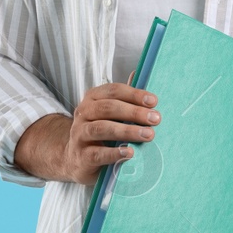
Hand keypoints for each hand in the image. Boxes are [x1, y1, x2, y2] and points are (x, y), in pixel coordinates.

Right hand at [14, 83, 159, 185]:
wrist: (76, 159)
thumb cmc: (99, 132)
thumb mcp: (109, 113)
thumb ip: (123, 97)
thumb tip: (138, 73)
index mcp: (92, 99)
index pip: (112, 91)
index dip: (134, 94)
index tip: (154, 101)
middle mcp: (83, 114)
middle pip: (107, 108)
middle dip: (134, 112)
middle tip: (155, 118)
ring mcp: (80, 135)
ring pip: (101, 128)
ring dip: (127, 131)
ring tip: (149, 135)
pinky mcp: (81, 157)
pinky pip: (97, 153)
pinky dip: (114, 153)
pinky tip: (129, 152)